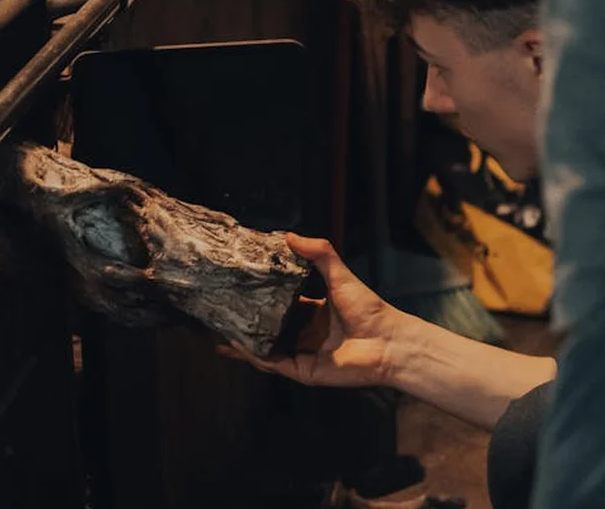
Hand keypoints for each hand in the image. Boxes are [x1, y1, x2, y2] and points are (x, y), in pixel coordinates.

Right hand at [217, 233, 412, 386]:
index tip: (239, 287)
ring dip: (242, 340)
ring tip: (218, 330)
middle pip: (268, 327)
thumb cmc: (369, 309)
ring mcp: (300, 353)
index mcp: (312, 313)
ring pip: (264, 347)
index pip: (280, 305)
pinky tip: (235, 343)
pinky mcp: (301, 370)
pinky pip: (271, 363)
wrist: (387, 342)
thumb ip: (318, 254)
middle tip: (220, 309)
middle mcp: (304, 334)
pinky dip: (253, 355)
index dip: (260, 297)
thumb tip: (289, 235)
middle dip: (245, 321)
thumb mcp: (339, 275)